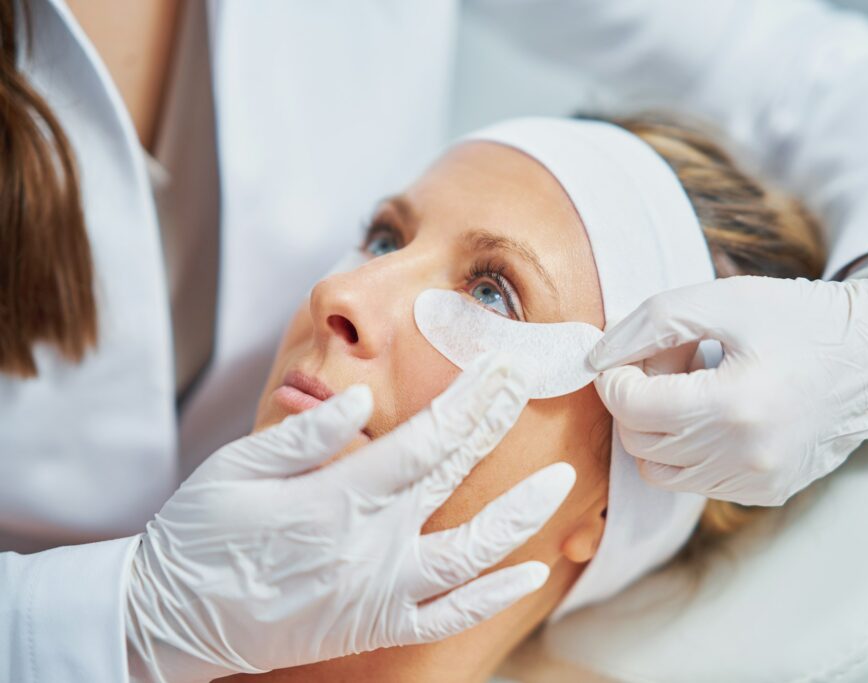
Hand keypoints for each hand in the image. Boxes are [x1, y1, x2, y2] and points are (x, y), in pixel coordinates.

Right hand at [126, 355, 574, 680]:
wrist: (172, 620)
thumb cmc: (199, 537)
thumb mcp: (234, 471)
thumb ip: (305, 438)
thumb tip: (363, 402)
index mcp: (337, 498)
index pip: (425, 439)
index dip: (468, 400)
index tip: (497, 366)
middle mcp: (371, 544)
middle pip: (453, 475)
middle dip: (494, 425)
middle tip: (526, 386)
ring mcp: (380, 590)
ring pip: (472, 553)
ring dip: (521, 515)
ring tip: (561, 482)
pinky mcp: (377, 625)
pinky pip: (450, 616)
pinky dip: (493, 596)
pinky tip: (530, 572)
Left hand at [588, 253, 867, 505]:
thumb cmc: (799, 318)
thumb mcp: (722, 299)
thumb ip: (648, 322)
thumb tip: (596, 360)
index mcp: (736, 405)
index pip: (630, 408)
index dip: (616, 376)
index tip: (634, 353)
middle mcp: (748, 457)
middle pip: (639, 441)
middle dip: (639, 397)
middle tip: (674, 360)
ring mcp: (759, 482)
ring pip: (659, 470)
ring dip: (661, 426)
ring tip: (697, 386)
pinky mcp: (767, 493)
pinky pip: (696, 481)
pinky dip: (690, 448)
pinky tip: (722, 410)